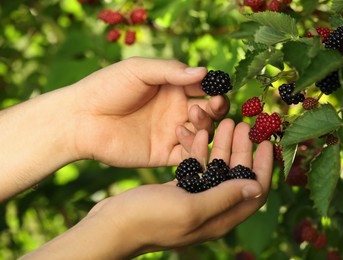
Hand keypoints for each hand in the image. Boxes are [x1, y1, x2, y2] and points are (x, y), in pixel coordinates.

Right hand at [22, 119, 272, 258]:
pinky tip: (202, 133)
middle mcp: (211, 210)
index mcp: (220, 218)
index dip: (264, 167)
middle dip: (243, 150)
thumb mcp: (190, 207)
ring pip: (217, 169)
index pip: (254, 192)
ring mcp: (195, 199)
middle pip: (237, 176)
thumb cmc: (149, 218)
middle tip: (243, 125)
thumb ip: (225, 197)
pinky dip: (201, 150)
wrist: (112, 224)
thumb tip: (256, 187)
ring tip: (226, 122)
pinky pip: (197, 167)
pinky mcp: (180, 190)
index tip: (267, 142)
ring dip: (222, 145)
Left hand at [71, 57, 229, 167]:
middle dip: (217, 107)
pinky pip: (189, 155)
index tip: (219, 86)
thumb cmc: (107, 88)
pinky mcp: (164, 155)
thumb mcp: (139, 70)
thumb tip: (205, 71)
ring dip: (206, 125)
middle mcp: (176, 111)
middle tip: (215, 104)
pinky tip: (181, 134)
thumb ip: (171, 70)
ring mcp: (171, 134)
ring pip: (203, 133)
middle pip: (210, 112)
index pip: (204, 88)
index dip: (215, 87)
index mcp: (172, 89)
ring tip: (193, 115)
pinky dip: (195, 147)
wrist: (81, 119)